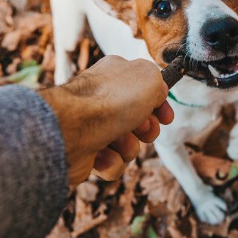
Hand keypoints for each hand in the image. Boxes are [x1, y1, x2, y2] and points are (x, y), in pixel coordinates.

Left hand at [39, 56, 173, 183]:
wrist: (71, 130)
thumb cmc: (110, 102)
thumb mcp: (150, 79)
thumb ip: (159, 83)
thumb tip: (156, 97)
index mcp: (115, 74)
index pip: (144, 90)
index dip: (159, 106)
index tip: (165, 117)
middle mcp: (102, 98)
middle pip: (139, 120)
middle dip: (146, 129)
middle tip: (141, 128)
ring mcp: (92, 125)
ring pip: (127, 144)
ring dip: (128, 146)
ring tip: (117, 140)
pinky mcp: (86, 152)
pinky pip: (112, 162)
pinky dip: (111, 161)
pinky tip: (101, 154)